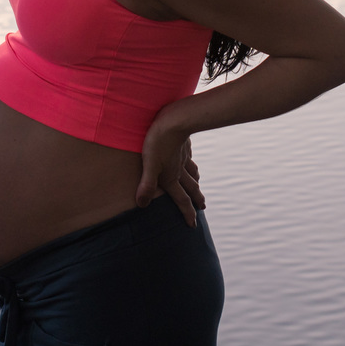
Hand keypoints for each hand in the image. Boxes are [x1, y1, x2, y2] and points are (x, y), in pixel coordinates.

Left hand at [136, 111, 204, 226]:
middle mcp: (180, 170)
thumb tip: (142, 205)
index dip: (186, 213)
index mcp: (171, 177)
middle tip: (202, 208)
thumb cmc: (158, 142)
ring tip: (198, 187)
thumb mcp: (149, 164)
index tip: (193, 225)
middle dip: (195, 200)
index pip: (181, 199)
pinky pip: (189, 158)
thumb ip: (146, 185)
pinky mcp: (184, 145)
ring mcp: (183, 157)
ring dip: (195, 182)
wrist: (174, 120)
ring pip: (192, 173)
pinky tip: (190, 160)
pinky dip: (192, 164)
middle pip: (190, 188)